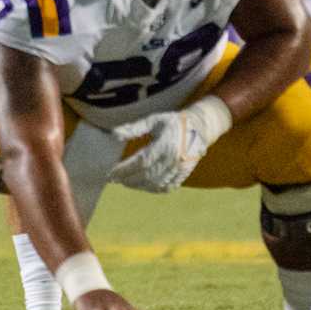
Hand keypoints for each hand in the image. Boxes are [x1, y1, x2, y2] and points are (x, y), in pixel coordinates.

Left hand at [110, 97, 230, 193]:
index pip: (141, 162)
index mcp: (165, 144)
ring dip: (139, 186)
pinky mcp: (184, 174)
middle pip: (147, 175)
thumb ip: (134, 128)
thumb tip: (114, 134)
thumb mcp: (153, 120)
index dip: (125, 169)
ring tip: (126, 182)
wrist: (199, 128)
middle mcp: (174, 159)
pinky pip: (167, 187)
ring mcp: (180, 168)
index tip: (112, 172)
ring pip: (156, 184)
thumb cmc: (172, 122)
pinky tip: (143, 186)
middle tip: (115, 179)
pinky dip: (153, 189)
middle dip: (128, 179)